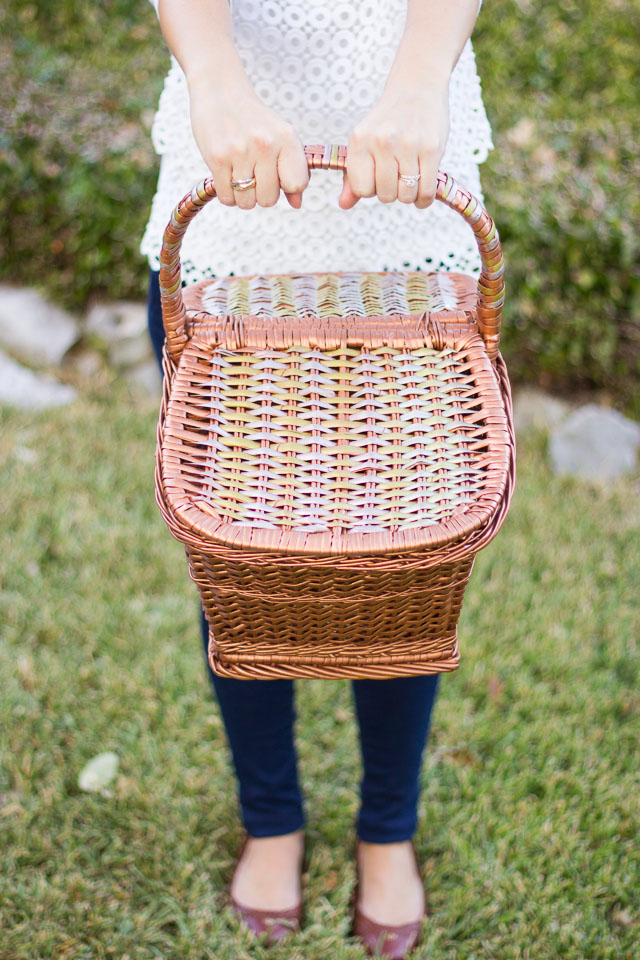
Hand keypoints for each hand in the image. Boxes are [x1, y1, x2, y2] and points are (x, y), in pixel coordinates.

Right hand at [188, 75, 308, 209]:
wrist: (220, 92)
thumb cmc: (254, 120)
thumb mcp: (280, 136)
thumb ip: (293, 169)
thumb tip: (297, 204)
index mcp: (286, 138)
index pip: (297, 184)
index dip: (286, 187)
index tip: (278, 177)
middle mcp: (265, 145)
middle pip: (269, 199)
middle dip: (261, 193)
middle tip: (254, 175)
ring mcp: (240, 152)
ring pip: (247, 202)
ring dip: (243, 196)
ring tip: (240, 175)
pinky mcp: (217, 158)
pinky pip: (227, 198)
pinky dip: (228, 194)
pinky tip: (228, 177)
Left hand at [338, 80, 449, 210]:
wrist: (417, 87)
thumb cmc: (387, 122)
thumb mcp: (364, 142)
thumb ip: (352, 175)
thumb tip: (343, 205)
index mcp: (360, 140)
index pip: (362, 189)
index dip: (371, 189)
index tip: (377, 176)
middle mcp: (382, 141)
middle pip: (385, 195)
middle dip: (391, 191)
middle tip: (396, 175)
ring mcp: (408, 145)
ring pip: (406, 196)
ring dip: (409, 194)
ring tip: (410, 177)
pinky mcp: (432, 148)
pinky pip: (426, 191)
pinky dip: (424, 198)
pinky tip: (422, 189)